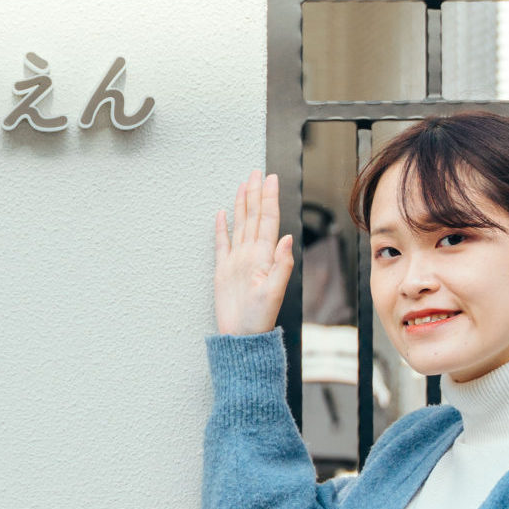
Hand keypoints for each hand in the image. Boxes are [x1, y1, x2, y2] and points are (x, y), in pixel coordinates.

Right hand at [213, 172, 294, 335]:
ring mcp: (237, 261)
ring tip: (243, 185)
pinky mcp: (223, 270)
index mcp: (264, 256)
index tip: (270, 179)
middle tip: (256, 172)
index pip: (268, 220)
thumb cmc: (259, 318)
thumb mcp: (274, 293)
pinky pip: (221, 244)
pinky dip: (221, 228)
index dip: (269, 199)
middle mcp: (252, 254)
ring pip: (240, 225)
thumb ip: (282, 265)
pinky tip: (221, 214)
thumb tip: (287, 238)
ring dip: (242, 205)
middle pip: (254, 217)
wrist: (242, 336)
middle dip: (255, 194)